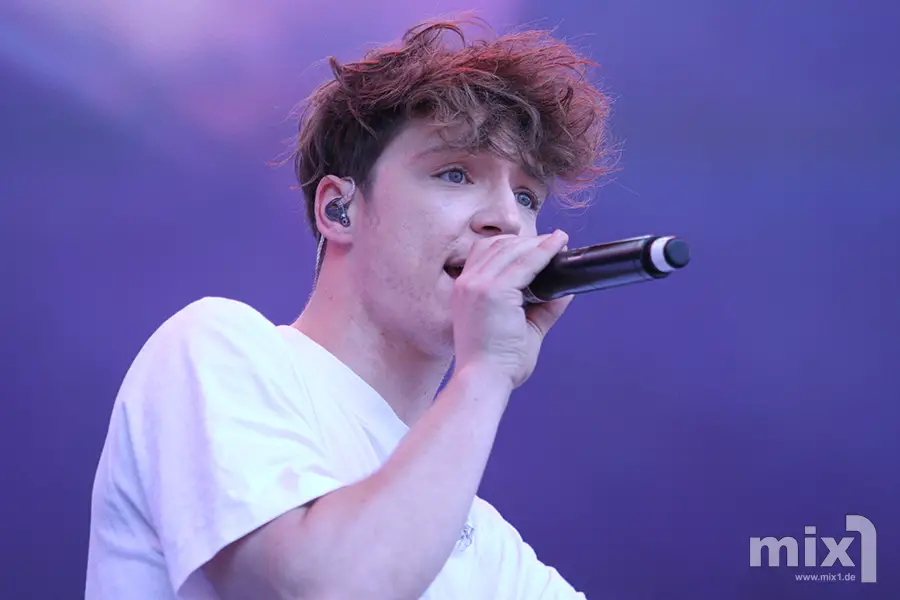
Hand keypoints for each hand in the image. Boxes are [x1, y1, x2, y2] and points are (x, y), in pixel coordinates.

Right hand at [450, 230, 573, 389]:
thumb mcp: (521, 328)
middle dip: (527, 241)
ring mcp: (478, 285)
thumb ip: (542, 308)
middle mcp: (467, 283)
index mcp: (464, 290)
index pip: (483, 253)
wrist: (484, 379)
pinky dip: (544, 252)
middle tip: (553, 242)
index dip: (510, 244)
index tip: (533, 245)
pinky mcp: (494, 291)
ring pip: (512, 249)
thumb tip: (565, 291)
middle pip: (497, 245)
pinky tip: (558, 246)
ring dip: (536, 243)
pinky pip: (526, 263)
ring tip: (557, 242)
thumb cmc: (497, 362)